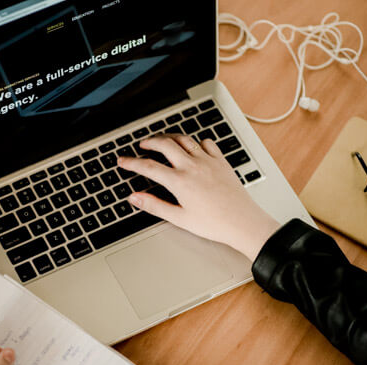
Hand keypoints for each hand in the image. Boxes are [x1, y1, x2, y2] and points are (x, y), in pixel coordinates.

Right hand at [117, 134, 279, 260]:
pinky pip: (207, 143)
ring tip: (162, 140)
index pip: (148, 167)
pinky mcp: (221, 161)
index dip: (131, 163)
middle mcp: (193, 166)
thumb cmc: (214, 224)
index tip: (122, 161)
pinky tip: (193, 147)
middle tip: (141, 145)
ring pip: (184, 139)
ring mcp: (208, 161)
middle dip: (149, 142)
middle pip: (164, 144)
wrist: (244, 223)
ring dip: (170, 137)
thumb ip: (154, 206)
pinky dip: (196, 142)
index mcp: (180, 181)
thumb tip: (135, 198)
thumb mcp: (179, 218)